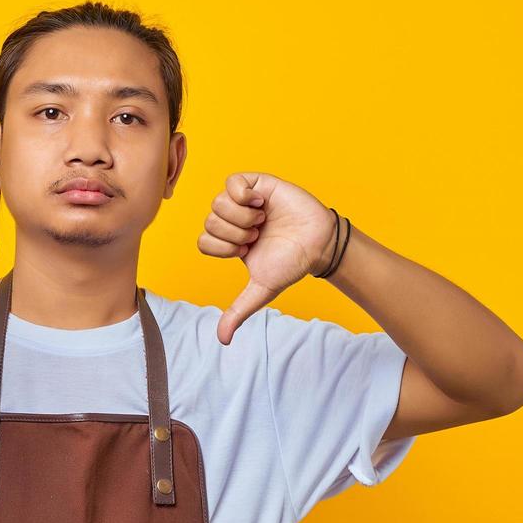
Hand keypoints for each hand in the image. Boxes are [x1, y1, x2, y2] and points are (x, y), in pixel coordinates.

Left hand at [197, 172, 338, 344]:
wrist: (318, 245)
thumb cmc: (291, 264)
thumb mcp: (261, 289)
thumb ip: (238, 311)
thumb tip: (222, 340)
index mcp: (228, 242)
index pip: (204, 241)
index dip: (222, 248)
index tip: (246, 252)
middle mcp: (233, 220)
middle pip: (210, 222)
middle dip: (235, 235)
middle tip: (257, 237)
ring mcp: (244, 201)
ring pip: (218, 203)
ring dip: (241, 217)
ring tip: (261, 221)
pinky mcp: (257, 183)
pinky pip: (232, 181)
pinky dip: (243, 194)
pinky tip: (260, 203)